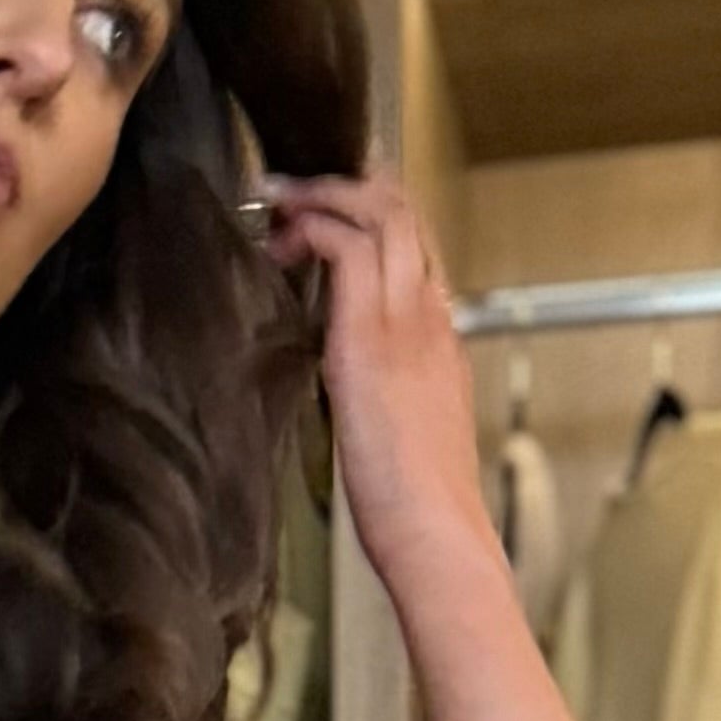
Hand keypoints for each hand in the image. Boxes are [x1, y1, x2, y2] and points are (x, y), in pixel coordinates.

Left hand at [259, 164, 491, 603]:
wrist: (435, 533)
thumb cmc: (415, 507)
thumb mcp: (407, 434)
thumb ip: (387, 396)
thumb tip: (355, 392)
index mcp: (442, 339)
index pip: (416, 249)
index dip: (373, 217)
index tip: (328, 216)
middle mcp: (430, 316)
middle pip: (404, 213)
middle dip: (345, 187)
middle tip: (293, 189)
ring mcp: (406, 321)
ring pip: (381, 214)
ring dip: (323, 195)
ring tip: (278, 199)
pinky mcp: (368, 337)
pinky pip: (347, 248)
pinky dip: (313, 226)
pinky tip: (283, 238)